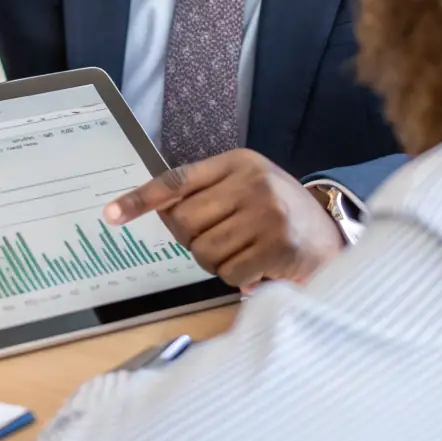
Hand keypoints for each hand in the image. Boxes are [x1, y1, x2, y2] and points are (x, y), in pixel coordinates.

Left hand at [104, 149, 342, 288]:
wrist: (331, 231)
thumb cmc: (278, 209)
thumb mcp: (246, 185)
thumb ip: (207, 193)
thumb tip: (161, 212)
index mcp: (237, 162)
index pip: (178, 180)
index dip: (141, 198)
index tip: (110, 214)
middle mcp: (251, 182)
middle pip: (185, 222)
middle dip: (194, 240)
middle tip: (221, 240)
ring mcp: (266, 214)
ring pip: (205, 252)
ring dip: (217, 262)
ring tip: (243, 253)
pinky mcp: (278, 246)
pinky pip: (230, 273)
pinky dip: (238, 278)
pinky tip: (259, 266)